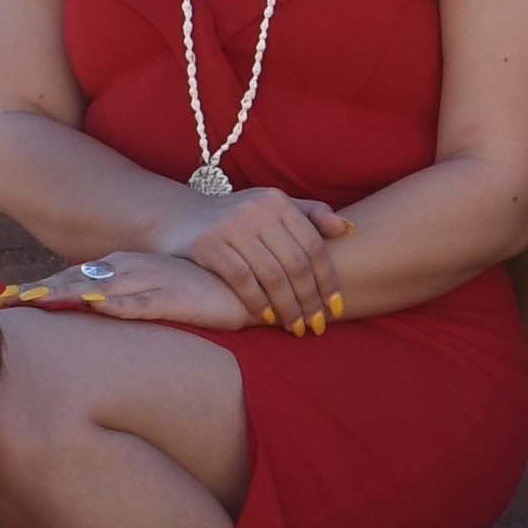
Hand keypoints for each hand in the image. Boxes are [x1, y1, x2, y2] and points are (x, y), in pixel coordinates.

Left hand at [1, 250, 254, 333]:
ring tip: (32, 303)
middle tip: (0, 305)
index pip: (71, 279)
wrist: (246, 283)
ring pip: (98, 289)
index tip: (3, 302)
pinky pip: (138, 302)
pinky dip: (114, 304)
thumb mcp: (155, 291)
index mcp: (121, 268)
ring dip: (64, 297)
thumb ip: (126, 299)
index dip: (38, 290)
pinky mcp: (173, 298)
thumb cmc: (200, 290)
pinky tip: (94, 307)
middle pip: (73, 283)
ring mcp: (149, 282)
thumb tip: (94, 311)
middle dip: (37, 293)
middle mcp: (128, 270)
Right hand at [155, 182, 346, 335]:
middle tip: (318, 324)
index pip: (313, 245)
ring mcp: (232, 226)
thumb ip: (308, 215)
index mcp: (277, 201)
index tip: (336, 306)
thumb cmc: (234, 218)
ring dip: (288, 307)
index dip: (328, 279)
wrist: (179, 218)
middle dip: (310, 299)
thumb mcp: (270, 209)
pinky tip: (269, 318)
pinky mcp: (209, 244)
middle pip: (296, 263)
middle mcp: (257, 209)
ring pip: (272, 275)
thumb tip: (347, 229)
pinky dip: (259, 303)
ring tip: (297, 327)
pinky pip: (243, 280)